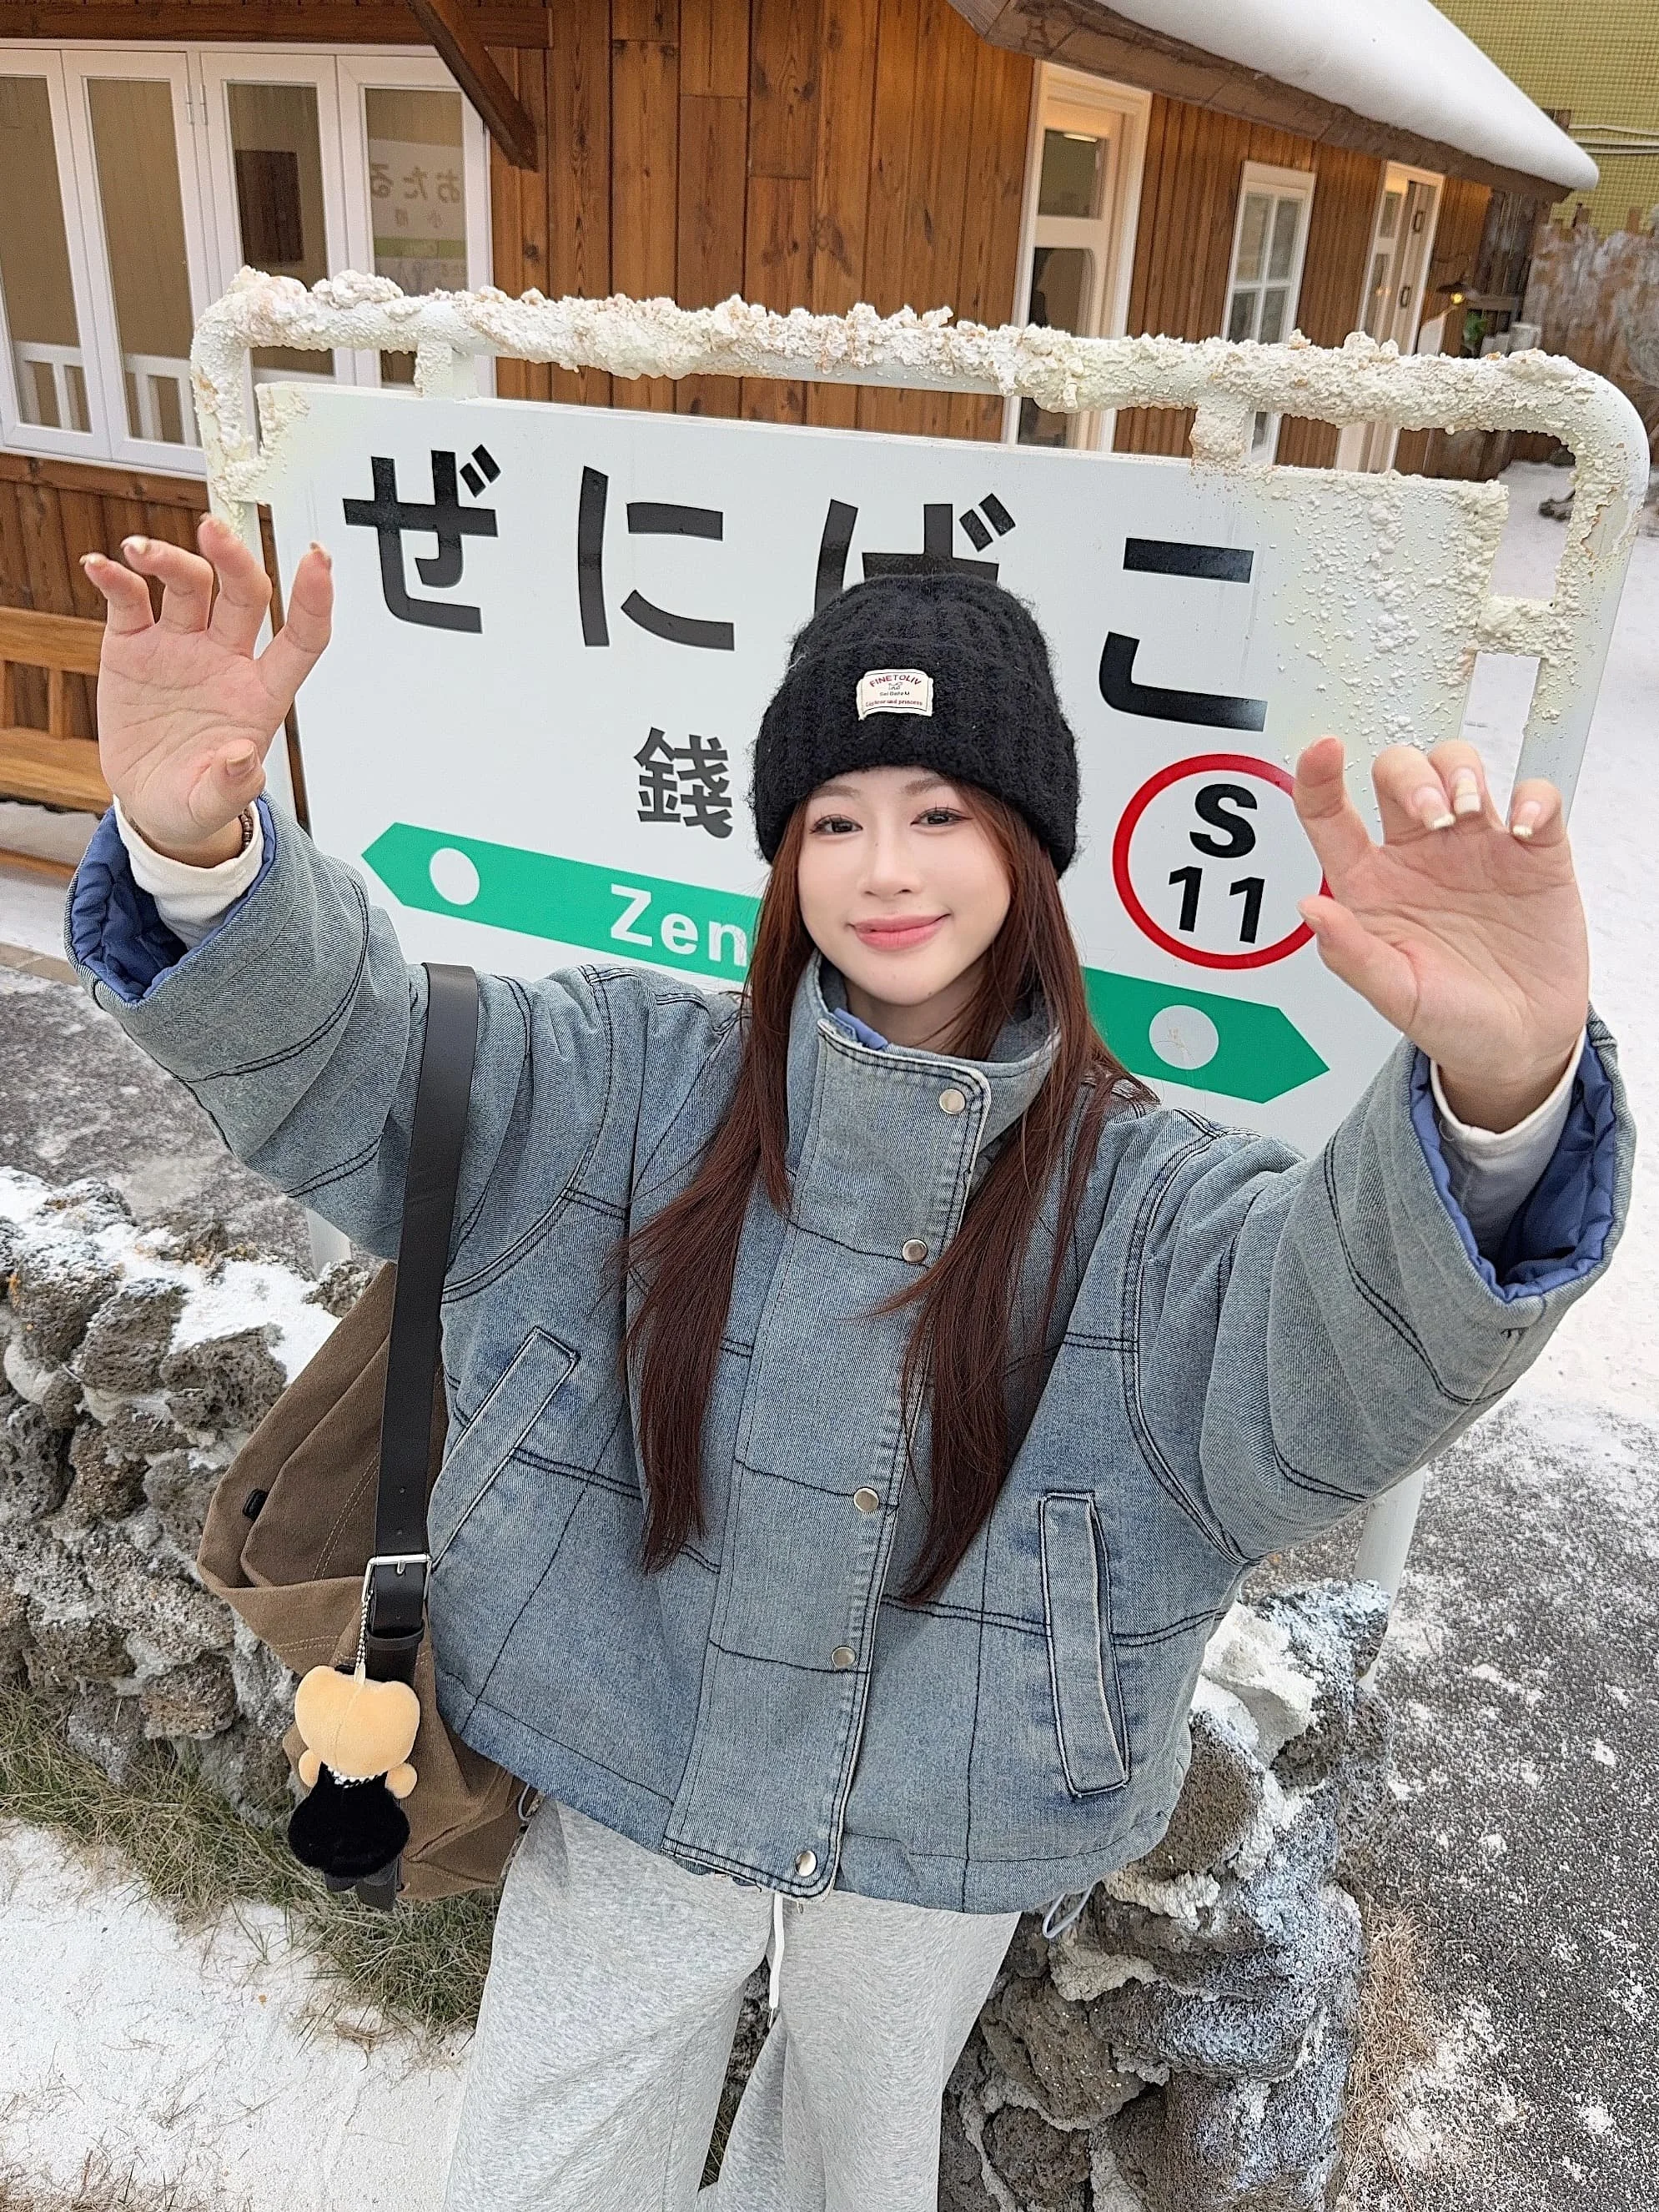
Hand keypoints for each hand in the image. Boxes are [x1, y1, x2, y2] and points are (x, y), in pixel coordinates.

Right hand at [81, 512, 332, 862]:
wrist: (149, 803)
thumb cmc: (193, 799)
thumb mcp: (210, 806)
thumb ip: (230, 786)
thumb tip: (242, 758)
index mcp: (260, 694)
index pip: (301, 638)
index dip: (313, 599)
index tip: (318, 558)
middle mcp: (226, 658)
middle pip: (243, 593)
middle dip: (233, 558)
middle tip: (212, 531)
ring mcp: (180, 646)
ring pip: (188, 584)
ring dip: (169, 559)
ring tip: (139, 551)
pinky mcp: (134, 645)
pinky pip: (129, 600)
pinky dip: (115, 578)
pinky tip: (100, 566)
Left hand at [1293, 737, 1588, 1130]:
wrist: (1519, 1044)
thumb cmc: (1449, 1018)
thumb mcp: (1395, 996)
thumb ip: (1352, 954)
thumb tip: (1310, 910)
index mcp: (1372, 884)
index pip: (1330, 816)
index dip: (1319, 777)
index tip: (1323, 750)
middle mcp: (1419, 854)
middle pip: (1399, 772)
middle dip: (1412, 777)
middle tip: (1433, 816)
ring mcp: (1475, 847)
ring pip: (1459, 766)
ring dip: (1461, 774)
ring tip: (1468, 816)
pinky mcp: (1533, 852)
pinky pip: (1535, 797)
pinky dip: (1533, 799)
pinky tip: (1524, 831)